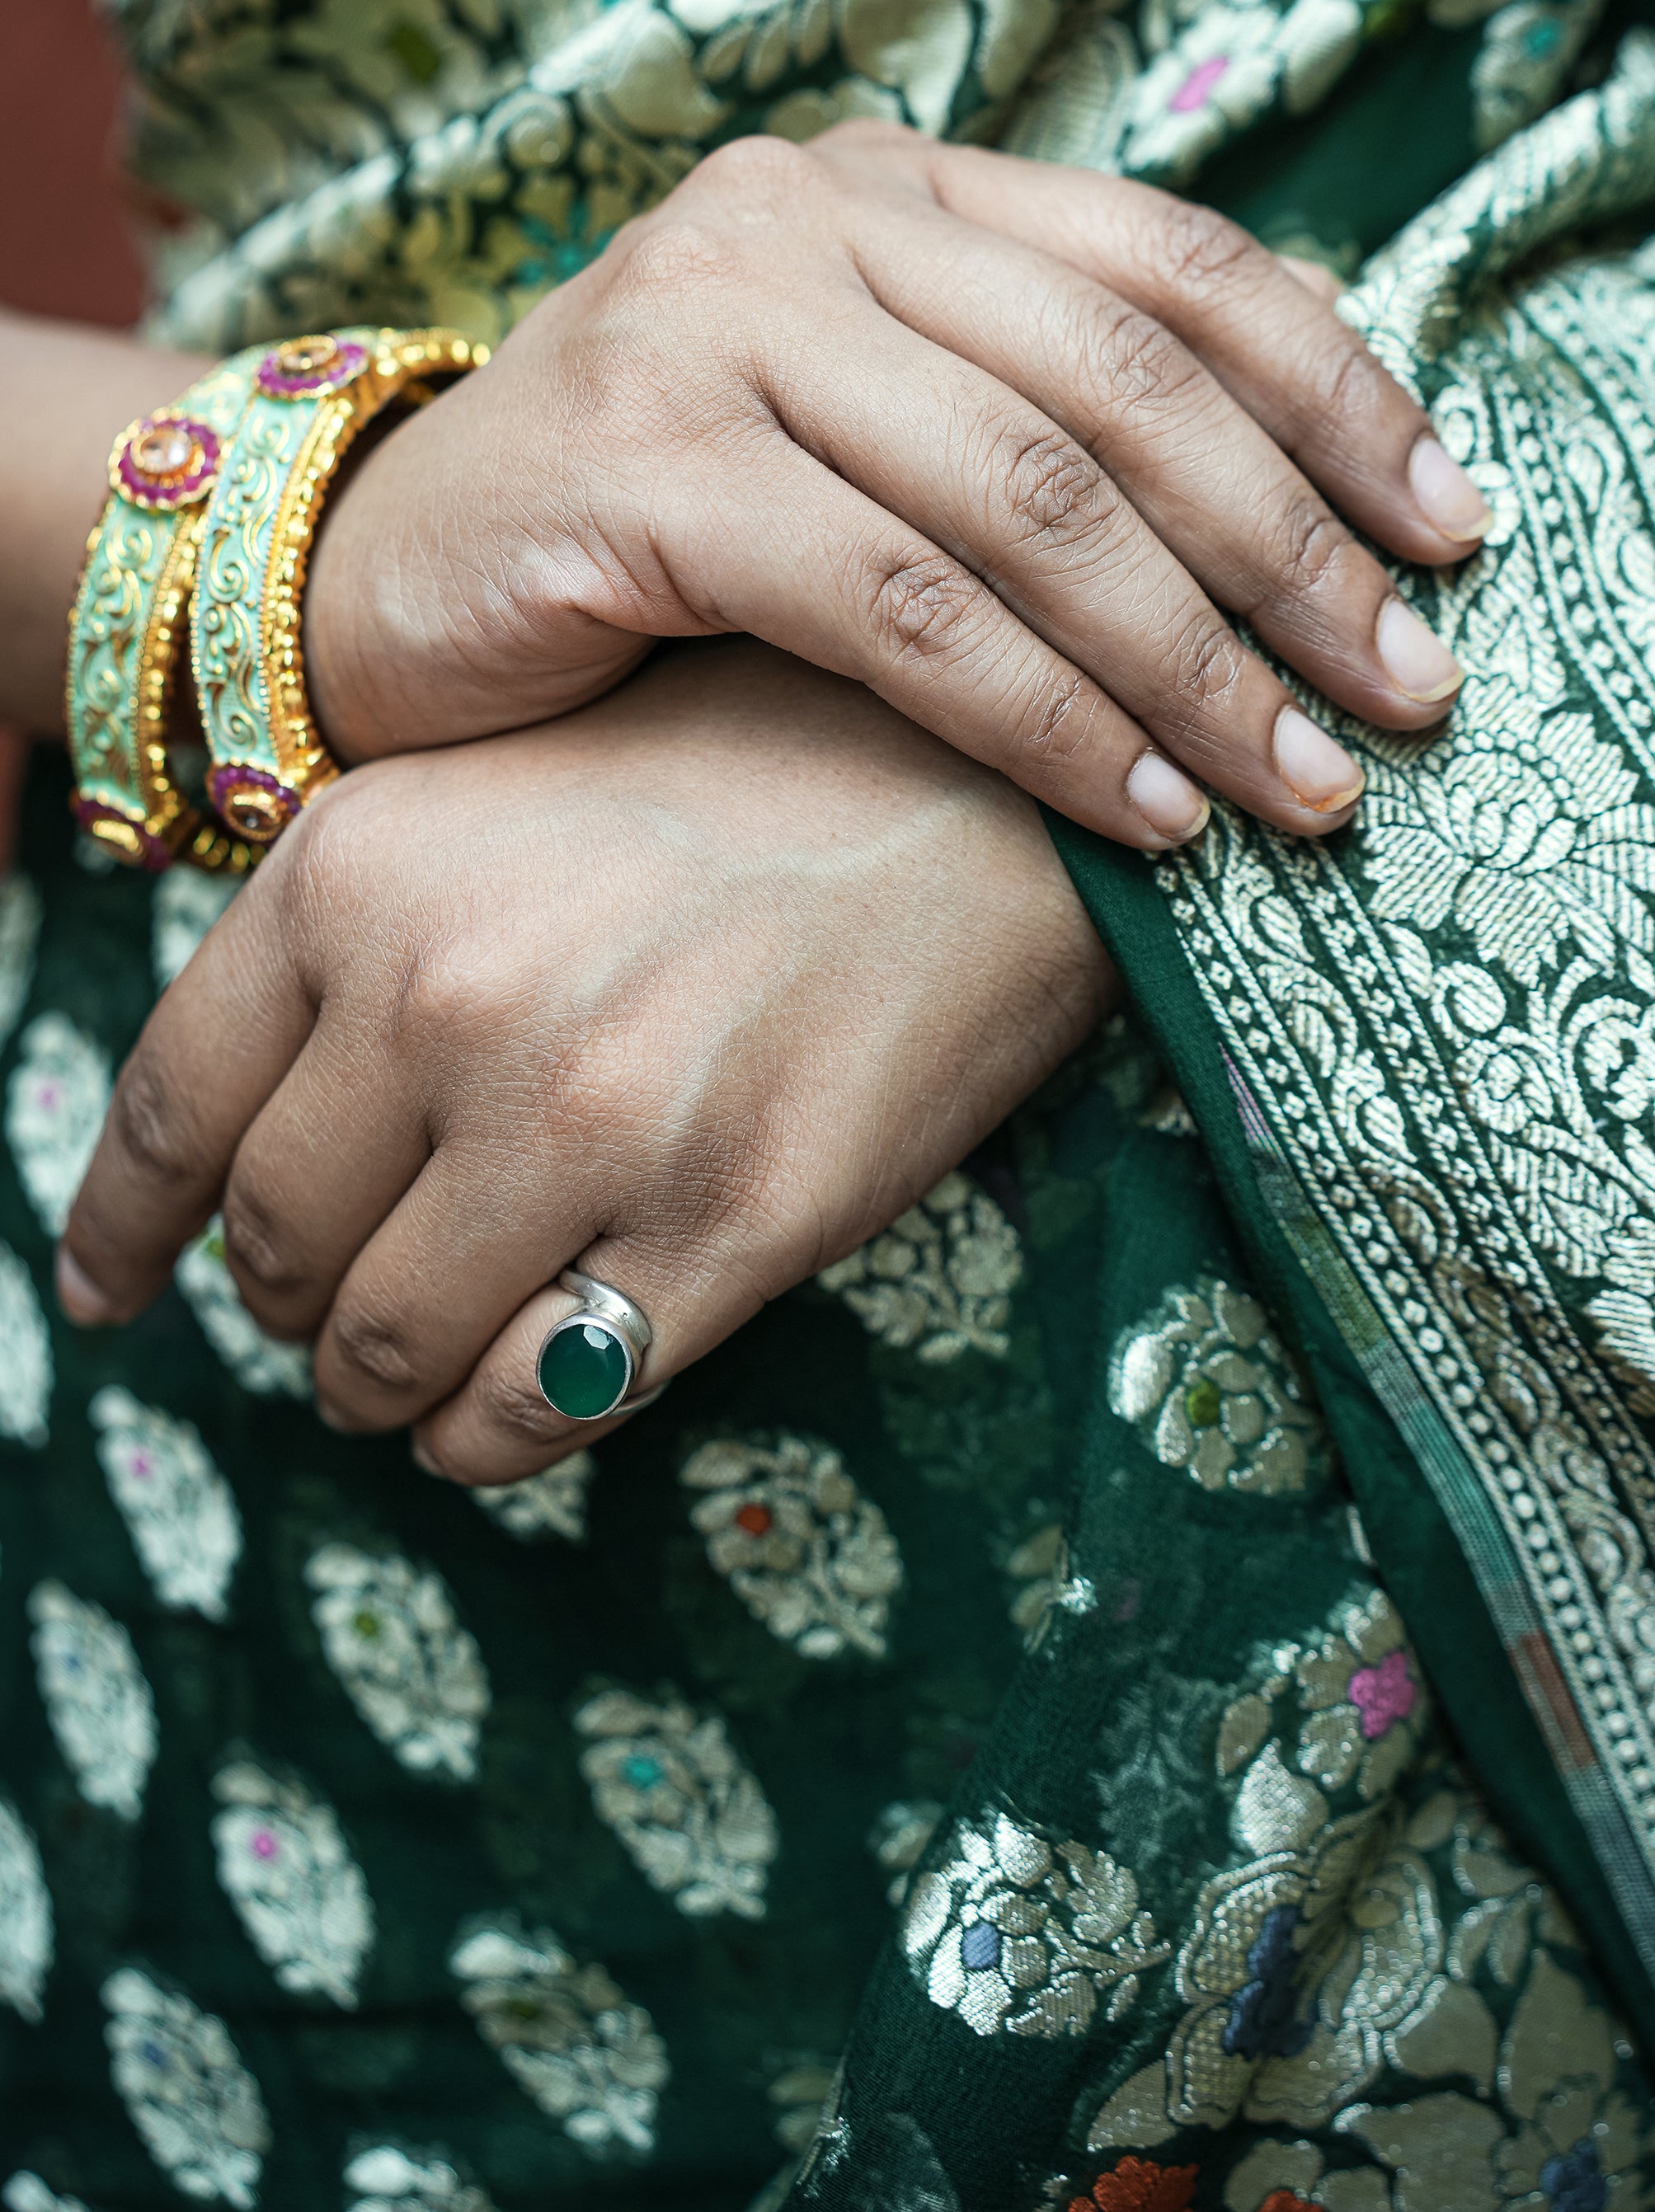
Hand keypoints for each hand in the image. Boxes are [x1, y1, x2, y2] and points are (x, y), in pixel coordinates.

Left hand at [57, 643, 1118, 1479]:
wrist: (991, 780)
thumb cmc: (745, 779)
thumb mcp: (493, 800)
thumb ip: (352, 940)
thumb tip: (233, 1138)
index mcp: (360, 873)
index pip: (177, 1112)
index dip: (121, 1232)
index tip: (105, 1297)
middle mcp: (450, 997)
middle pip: (276, 1247)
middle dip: (288, 1304)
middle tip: (334, 1307)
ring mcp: (592, 1120)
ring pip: (386, 1353)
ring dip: (380, 1387)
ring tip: (414, 1371)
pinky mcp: (734, 1221)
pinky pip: (543, 1406)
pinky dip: (498, 1433)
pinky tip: (517, 1401)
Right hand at [304, 120, 1480, 850]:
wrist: (374, 577)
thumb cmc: (663, 530)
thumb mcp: (861, 432)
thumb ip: (1032, 425)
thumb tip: (1309, 523)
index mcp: (894, 185)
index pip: (1175, 260)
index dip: (1341, 392)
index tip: (1455, 531)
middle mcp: (808, 216)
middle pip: (1128, 380)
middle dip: (1296, 552)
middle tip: (1412, 691)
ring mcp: (711, 325)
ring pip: (1029, 497)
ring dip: (1195, 661)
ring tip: (1305, 789)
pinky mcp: (641, 469)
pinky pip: (902, 605)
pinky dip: (1044, 717)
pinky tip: (1141, 814)